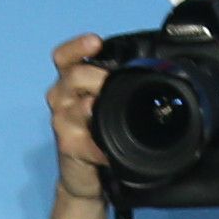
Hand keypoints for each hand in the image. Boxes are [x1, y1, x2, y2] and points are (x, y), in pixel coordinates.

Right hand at [45, 32, 109, 201]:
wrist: (85, 176)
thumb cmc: (98, 134)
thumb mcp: (106, 103)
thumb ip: (116, 85)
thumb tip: (155, 68)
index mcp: (70, 83)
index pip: (64, 57)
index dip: (77, 47)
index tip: (95, 43)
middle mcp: (62, 99)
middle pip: (73, 76)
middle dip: (97, 77)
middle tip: (112, 82)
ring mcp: (63, 122)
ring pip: (76, 105)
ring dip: (92, 107)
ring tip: (101, 111)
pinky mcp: (69, 146)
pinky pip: (86, 141)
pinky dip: (100, 146)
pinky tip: (108, 150)